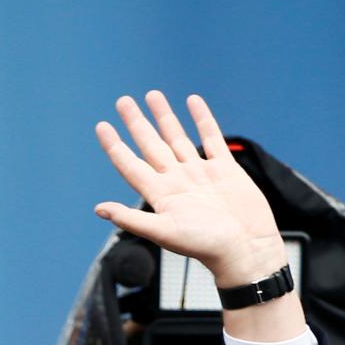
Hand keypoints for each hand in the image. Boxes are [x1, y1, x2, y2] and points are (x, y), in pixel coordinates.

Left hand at [94, 92, 285, 287]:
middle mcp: (176, 180)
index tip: (101, 126)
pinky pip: (210, 138)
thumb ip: (131, 219)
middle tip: (122, 101)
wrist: (245, 249)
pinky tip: (192, 102)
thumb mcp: (164, 232)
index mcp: (159, 194)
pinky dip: (202, 119)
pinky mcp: (224, 169)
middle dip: (136, 122)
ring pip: (177, 137)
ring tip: (152, 95)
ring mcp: (199, 173)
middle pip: (150, 144)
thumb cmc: (205, 245)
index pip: (130, 164)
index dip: (115, 146)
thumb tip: (99, 209)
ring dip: (164, 117)